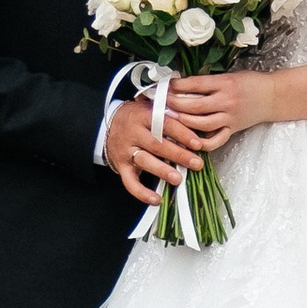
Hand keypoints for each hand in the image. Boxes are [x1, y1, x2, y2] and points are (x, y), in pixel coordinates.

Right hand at [104, 87, 207, 206]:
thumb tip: (196, 123)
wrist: (108, 124)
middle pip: (156, 144)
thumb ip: (170, 115)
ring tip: (178, 179)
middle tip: (196, 163)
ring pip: (145, 161)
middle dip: (178, 155)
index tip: (198, 143)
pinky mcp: (121, 166)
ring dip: (162, 171)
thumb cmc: (137, 117)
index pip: (165, 124)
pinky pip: (130, 182)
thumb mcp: (151, 108)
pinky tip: (156, 199)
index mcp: (144, 116)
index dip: (182, 134)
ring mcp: (126, 151)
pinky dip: (142, 193)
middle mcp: (134, 133)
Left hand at [169, 71, 279, 151]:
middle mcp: (227, 101)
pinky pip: (215, 141)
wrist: (272, 95)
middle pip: (195, 106)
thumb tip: (182, 84)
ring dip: (183, 122)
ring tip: (170, 119)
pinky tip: (189, 140)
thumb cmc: (249, 82)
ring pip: (202, 124)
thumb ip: (209, 82)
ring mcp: (230, 118)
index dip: (178, 85)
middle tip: (162, 103)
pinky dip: (201, 143)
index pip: (196, 85)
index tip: (165, 85)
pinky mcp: (233, 130)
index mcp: (225, 83)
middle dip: (175, 104)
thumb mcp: (229, 75)